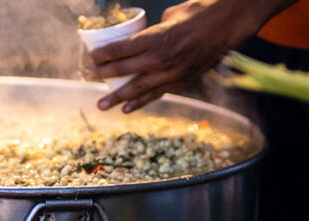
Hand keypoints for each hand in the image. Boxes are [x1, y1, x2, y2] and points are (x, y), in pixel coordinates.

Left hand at [88, 0, 293, 112]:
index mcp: (157, 37)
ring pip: (138, 88)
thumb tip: (137, 40)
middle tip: (89, 78)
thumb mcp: (169, 17)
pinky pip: (156, 94)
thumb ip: (151, 32)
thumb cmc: (198, 14)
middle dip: (104, 75)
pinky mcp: (180, 81)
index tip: (91, 59)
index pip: (122, 49)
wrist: (229, 24)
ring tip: (102, 105)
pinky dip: (140, 102)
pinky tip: (127, 109)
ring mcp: (171, 73)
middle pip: (125, 70)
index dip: (104, 55)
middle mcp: (162, 58)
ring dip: (118, 97)